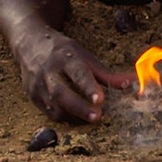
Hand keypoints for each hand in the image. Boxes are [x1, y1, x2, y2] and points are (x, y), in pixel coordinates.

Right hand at [14, 28, 130, 123]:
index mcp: (64, 58)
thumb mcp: (85, 56)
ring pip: (54, 106)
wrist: (29, 44)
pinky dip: (64, 117)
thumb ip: (107, 74)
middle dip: (79, 107)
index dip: (88, 87)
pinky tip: (76, 117)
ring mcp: (37, 85)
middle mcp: (48, 72)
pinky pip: (49, 112)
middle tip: (97, 117)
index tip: (100, 99)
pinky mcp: (32, 97)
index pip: (77, 73)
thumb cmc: (63, 51)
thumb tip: (132, 84)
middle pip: (61, 93)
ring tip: (91, 117)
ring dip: (73, 115)